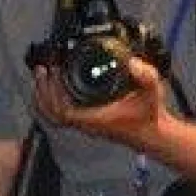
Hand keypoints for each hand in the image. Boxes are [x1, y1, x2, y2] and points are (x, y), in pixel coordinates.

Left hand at [33, 58, 166, 151]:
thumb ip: (146, 76)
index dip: (53, 90)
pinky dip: (53, 100)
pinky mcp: (86, 120)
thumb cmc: (150, 116)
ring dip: (44, 95)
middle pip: (51, 113)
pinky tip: (55, 86)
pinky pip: (61, 114)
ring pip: (54, 115)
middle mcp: (86, 123)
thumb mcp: (153, 92)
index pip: (63, 110)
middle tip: (42, 68)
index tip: (53, 69)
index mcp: (95, 119)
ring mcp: (85, 123)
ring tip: (43, 75)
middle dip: (42, 90)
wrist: (154, 134)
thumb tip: (131, 62)